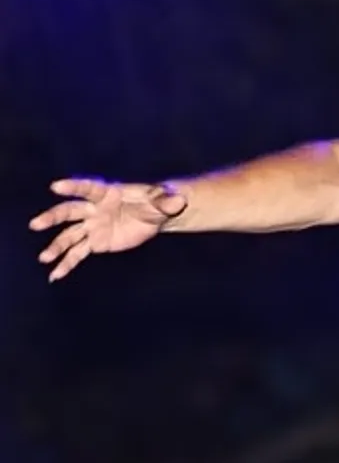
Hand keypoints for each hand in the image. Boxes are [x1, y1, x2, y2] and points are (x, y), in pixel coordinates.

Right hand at [29, 179, 187, 280]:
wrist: (156, 215)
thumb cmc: (158, 202)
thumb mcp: (164, 201)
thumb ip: (166, 201)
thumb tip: (179, 201)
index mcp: (107, 193)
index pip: (88, 189)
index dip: (73, 187)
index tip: (55, 186)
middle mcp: (94, 209)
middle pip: (69, 212)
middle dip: (53, 218)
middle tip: (36, 224)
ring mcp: (92, 226)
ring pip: (70, 236)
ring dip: (56, 247)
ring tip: (44, 258)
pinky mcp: (96, 242)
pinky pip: (78, 253)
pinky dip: (66, 264)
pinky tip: (54, 276)